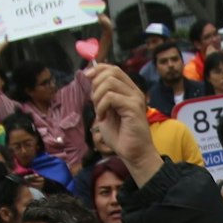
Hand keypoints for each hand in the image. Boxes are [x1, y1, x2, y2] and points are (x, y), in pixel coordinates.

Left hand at [89, 64, 158, 179]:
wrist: (133, 153)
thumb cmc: (120, 135)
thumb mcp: (105, 111)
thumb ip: (101, 96)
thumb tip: (91, 81)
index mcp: (128, 90)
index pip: (113, 69)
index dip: (98, 69)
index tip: (86, 77)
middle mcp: (134, 91)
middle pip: (112, 71)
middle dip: (96, 83)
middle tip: (94, 101)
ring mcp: (135, 98)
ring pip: (110, 82)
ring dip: (97, 96)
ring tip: (99, 112)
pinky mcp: (134, 107)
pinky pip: (111, 97)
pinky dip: (101, 107)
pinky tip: (102, 118)